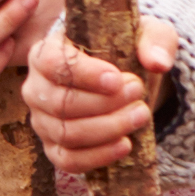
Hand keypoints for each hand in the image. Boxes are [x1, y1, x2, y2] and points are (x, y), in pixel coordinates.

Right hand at [27, 16, 177, 172]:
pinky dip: (99, 156)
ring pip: (67, 133)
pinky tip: (126, 144)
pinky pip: (69, 160)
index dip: (85, 74)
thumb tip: (158, 63)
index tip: (117, 79)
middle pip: (62, 103)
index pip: (52, 63)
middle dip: (106, 103)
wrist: (128, 82)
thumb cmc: (127, 52)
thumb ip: (155, 41)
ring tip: (140, 115)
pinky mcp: (54, 148)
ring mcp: (43, 121)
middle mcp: (36, 88)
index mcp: (46, 53)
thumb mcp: (147, 35)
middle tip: (138, 94)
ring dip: (109, 128)